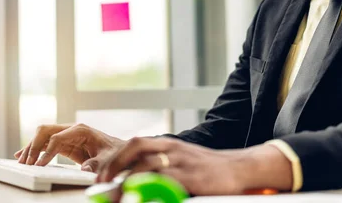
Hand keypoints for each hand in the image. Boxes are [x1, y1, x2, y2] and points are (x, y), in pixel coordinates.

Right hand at [14, 123, 124, 170]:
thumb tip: (85, 169)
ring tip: (20, 160)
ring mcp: (66, 135)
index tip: (39, 165)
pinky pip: (45, 144)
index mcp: (81, 130)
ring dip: (30, 147)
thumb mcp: (107, 159)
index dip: (46, 151)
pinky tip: (23, 155)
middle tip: (26, 162)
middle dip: (33, 146)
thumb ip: (96, 163)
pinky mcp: (65, 143)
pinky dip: (35, 149)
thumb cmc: (114, 153)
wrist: (119, 151)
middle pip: (45, 131)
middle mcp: (71, 129)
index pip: (57, 137)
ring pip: (42, 136)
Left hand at [96, 137, 292, 195]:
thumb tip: (135, 182)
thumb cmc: (208, 169)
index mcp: (168, 144)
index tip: (102, 174)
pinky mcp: (191, 176)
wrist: (239, 168)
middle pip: (135, 149)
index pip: (135, 145)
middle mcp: (172, 148)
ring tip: (115, 196)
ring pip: (146, 166)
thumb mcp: (183, 162)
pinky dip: (149, 188)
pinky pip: (165, 180)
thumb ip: (161, 169)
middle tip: (102, 183)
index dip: (115, 158)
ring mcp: (181, 161)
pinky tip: (141, 197)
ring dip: (126, 181)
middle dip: (115, 165)